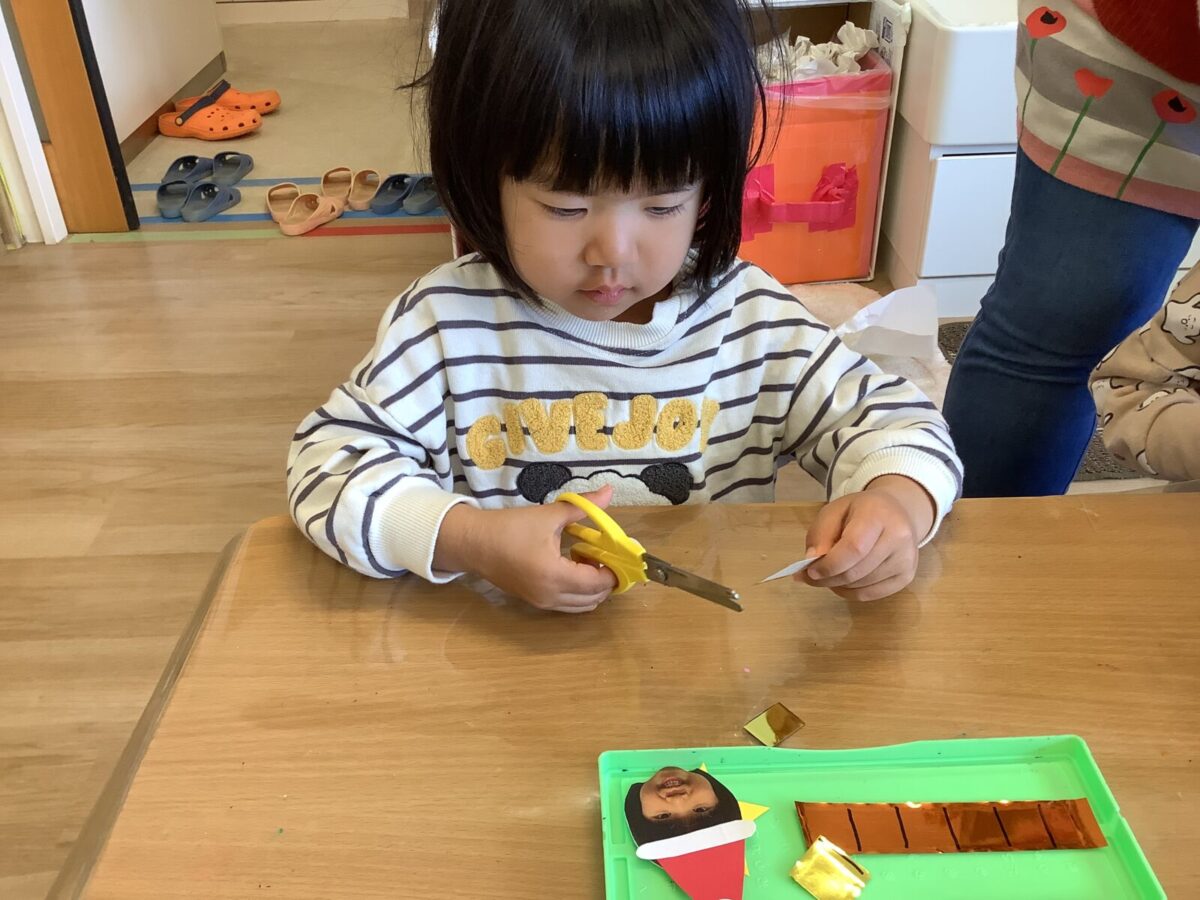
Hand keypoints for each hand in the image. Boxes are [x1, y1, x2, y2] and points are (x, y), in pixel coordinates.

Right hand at [435, 486, 617, 612]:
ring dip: (592, 588)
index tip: (618, 552)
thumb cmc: (510, 527)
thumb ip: (583, 507)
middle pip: (594, 599)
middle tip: (605, 554)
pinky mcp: (535, 602)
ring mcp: (542, 603)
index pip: (598, 583)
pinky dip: (578, 591)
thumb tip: (610, 491)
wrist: (474, 543)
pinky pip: (567, 604)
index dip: (613, 570)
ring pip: (581, 606)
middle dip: (606, 580)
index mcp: (555, 575)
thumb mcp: (548, 515)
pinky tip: (571, 567)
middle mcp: (551, 596)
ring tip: (587, 560)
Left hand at [799, 475, 934, 601]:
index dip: (830, 564)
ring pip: (863, 585)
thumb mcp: (834, 511)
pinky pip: (872, 594)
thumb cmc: (860, 511)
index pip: (854, 547)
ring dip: (838, 586)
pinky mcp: (907, 575)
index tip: (810, 571)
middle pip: (858, 570)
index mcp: (878, 514)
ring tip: (827, 576)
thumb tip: (812, 562)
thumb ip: (820, 534)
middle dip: (829, 579)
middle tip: (810, 578)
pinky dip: (851, 593)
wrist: (896, 512)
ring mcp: (906, 559)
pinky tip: (842, 583)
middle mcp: (899, 536)